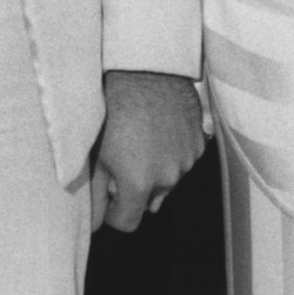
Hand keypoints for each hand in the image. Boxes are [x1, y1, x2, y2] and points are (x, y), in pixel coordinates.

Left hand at [95, 71, 204, 232]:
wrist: (143, 69)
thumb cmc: (112, 108)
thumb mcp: (95, 154)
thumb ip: (96, 195)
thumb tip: (94, 225)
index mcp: (139, 183)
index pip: (127, 222)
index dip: (113, 212)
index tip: (108, 194)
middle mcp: (168, 177)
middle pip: (149, 200)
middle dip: (135, 187)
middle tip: (121, 157)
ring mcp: (187, 159)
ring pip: (168, 178)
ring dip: (155, 168)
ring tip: (140, 138)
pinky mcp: (199, 141)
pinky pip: (183, 158)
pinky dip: (171, 151)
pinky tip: (158, 129)